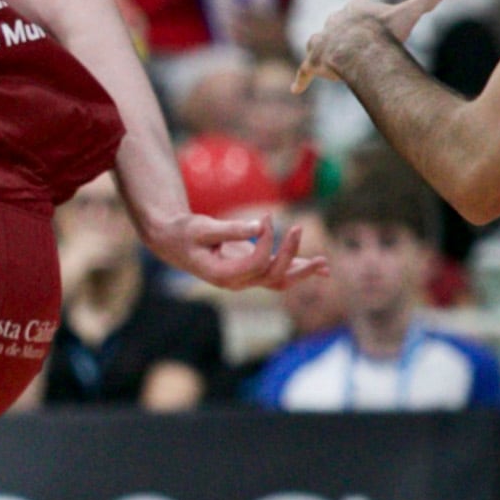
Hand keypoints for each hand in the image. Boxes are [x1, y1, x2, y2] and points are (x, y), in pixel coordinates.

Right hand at [142, 210, 323, 292]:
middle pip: (273, 277)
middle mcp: (236, 282)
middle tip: (300, 228)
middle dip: (291, 255)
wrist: (174, 242)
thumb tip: (260, 226)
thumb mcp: (202, 227)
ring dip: (303, 272)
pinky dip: (299, 271)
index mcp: (222, 274)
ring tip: (325, 265)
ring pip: (280, 281)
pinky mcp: (251, 271)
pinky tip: (321, 269)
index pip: (256, 263)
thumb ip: (229, 229)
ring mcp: (245, 280)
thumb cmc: (185, 233)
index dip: (268, 241)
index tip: (268, 217)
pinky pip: (279, 276)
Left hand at [298, 0, 441, 91]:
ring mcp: (321, 41)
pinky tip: (295, 89)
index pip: (359, 6)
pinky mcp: (313, 61)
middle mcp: (334, 21)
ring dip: (321, 49)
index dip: (367, 14)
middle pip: (337, 25)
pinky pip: (305, 70)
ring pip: (317, 43)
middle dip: (343, 33)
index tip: (375, 22)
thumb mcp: (407, 14)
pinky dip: (301, 79)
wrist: (359, 48)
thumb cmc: (383, 32)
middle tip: (354, 46)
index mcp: (355, 7)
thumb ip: (422, 2)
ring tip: (326, 59)